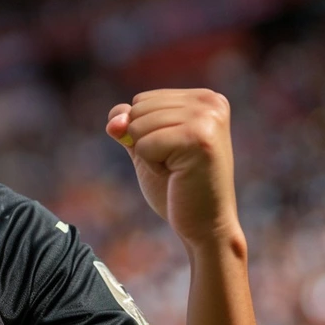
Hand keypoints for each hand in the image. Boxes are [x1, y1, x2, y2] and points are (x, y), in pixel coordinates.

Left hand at [105, 89, 240, 247]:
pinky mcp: (199, 139)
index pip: (141, 100)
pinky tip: (178, 175)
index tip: (175, 152)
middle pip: (138, 108)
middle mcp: (210, 102)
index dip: (144, 132)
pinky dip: (151, 165)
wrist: (206, 225)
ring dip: (149, 155)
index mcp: (204, 98)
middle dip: (144, 142)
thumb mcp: (146, 146)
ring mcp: (207, 119)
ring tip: (178, 169)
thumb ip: (127, 125)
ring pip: (137, 126)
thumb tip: (114, 120)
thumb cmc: (177, 187)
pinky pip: (143, 145)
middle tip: (176, 164)